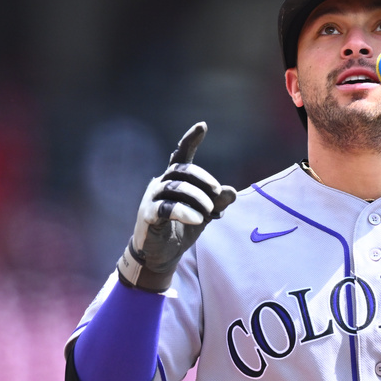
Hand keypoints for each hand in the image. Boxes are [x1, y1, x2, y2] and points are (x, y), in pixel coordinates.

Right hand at [117, 122, 236, 291]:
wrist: (161, 254)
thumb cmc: (182, 228)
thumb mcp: (206, 214)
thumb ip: (218, 202)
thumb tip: (233, 191)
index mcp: (175, 180)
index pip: (182, 155)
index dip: (191, 140)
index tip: (202, 126)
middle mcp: (161, 184)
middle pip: (182, 170)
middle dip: (203, 179)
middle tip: (217, 193)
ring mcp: (152, 198)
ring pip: (175, 188)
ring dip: (196, 197)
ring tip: (209, 212)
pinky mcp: (148, 215)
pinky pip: (165, 208)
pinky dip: (184, 212)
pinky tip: (199, 219)